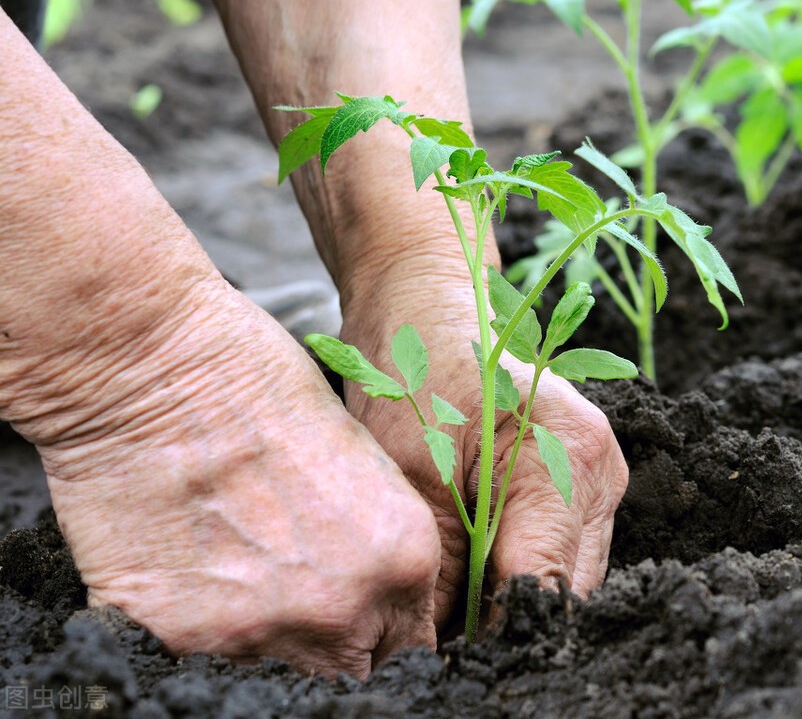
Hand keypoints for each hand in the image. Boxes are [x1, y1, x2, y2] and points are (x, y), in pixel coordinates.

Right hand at [33, 280, 440, 677]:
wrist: (154, 367)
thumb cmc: (259, 383)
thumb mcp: (361, 459)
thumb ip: (378, 542)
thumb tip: (376, 594)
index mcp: (403, 558)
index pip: (410, 646)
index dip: (384, 634)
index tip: (363, 624)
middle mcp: (342, 608)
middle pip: (350, 671)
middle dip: (331, 642)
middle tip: (296, 593)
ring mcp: (260, 631)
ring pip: (275, 670)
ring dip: (263, 634)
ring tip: (234, 564)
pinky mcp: (179, 636)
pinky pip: (197, 656)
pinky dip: (193, 624)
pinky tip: (185, 563)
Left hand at [340, 265, 628, 629]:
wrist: (426, 304)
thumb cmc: (413, 371)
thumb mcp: (411, 477)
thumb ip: (439, 571)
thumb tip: (437, 652)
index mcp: (570, 460)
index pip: (545, 588)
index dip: (494, 635)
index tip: (444, 657)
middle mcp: (602, 471)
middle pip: (567, 592)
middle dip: (506, 623)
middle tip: (440, 639)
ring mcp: (601, 478)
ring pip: (568, 578)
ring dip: (513, 599)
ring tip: (451, 606)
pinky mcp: (585, 482)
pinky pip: (560, 551)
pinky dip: (518, 570)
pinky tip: (473, 571)